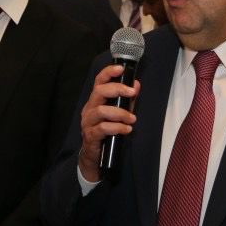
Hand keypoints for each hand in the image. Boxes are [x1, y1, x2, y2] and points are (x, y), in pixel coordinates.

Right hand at [77, 64, 139, 182]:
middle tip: (132, 93)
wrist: (95, 156)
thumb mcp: (120, 113)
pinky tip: (126, 130)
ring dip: (120, 113)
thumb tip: (136, 84)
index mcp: (96, 101)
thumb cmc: (107, 132)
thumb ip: (128, 100)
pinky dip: (117, 127)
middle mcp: (89, 109)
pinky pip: (103, 128)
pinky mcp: (90, 135)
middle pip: (99, 91)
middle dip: (117, 89)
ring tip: (132, 119)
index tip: (120, 68)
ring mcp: (88, 122)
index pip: (99, 81)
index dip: (108, 72)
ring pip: (101, 110)